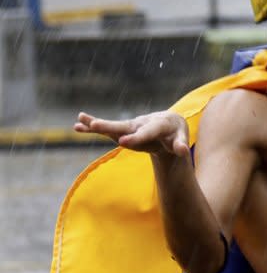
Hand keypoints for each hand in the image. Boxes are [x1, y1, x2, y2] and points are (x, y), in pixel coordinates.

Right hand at [74, 111, 189, 156]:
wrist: (170, 125)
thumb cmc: (176, 134)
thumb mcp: (182, 138)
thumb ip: (181, 144)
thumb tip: (183, 151)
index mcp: (159, 124)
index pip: (147, 132)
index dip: (136, 137)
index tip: (122, 142)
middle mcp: (142, 123)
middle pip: (126, 125)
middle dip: (110, 126)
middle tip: (95, 125)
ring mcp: (131, 126)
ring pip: (114, 126)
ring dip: (97, 124)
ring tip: (79, 121)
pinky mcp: (124, 131)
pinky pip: (108, 130)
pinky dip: (93, 128)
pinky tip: (78, 127)